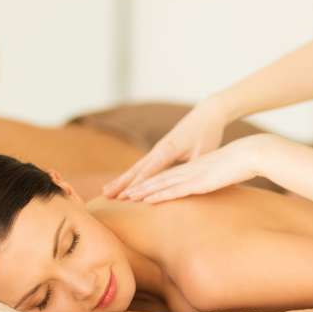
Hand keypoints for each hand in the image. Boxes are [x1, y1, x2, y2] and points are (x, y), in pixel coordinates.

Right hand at [103, 97, 230, 197]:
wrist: (207, 114)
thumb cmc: (207, 134)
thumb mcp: (204, 152)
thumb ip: (192, 168)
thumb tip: (186, 184)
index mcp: (167, 150)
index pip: (149, 171)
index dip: (137, 184)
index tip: (126, 197)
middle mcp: (158, 149)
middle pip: (135, 169)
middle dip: (120, 183)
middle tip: (105, 196)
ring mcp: (157, 150)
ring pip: (135, 168)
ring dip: (120, 180)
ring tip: (105, 192)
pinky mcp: (159, 151)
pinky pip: (141, 166)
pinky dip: (130, 176)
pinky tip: (123, 184)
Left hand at [119, 134, 270, 203]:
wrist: (253, 152)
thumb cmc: (239, 164)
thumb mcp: (217, 175)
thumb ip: (207, 181)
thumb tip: (201, 189)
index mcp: (187, 168)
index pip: (159, 176)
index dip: (141, 182)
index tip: (125, 190)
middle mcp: (184, 169)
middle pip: (152, 178)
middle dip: (131, 186)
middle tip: (111, 193)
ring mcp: (190, 174)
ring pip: (159, 183)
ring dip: (139, 190)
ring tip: (121, 197)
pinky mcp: (198, 181)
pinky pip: (174, 188)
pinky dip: (158, 194)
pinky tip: (145, 199)